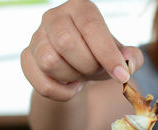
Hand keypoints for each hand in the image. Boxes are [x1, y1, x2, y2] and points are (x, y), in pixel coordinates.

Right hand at [21, 0, 142, 101]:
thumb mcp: (119, 56)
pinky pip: (41, 83)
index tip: (121, 76)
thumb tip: (128, 62)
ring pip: (49, 61)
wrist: (74, 68)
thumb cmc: (98, 57)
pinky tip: (70, 87)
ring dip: (72, 77)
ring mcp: (36, 37)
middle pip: (66, 42)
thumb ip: (132, 58)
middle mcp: (54, 17)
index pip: (91, 26)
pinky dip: (61, 93)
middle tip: (95, 71)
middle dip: (87, 65)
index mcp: (80, 9)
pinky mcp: (26, 58)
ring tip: (80, 76)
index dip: (107, 53)